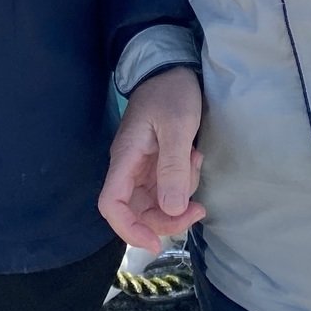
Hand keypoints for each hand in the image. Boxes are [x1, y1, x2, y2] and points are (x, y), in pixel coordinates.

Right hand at [99, 66, 204, 251]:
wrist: (173, 67)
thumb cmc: (171, 92)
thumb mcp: (177, 127)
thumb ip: (173, 168)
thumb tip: (170, 210)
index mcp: (126, 158)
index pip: (112, 205)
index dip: (129, 229)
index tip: (155, 243)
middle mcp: (129, 167)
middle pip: (137, 212)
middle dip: (168, 218)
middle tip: (198, 209)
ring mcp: (142, 167)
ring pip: (156, 203)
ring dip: (180, 196)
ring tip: (195, 161)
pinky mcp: (156, 164)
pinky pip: (167, 188)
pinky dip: (183, 183)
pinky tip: (194, 158)